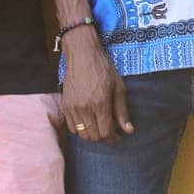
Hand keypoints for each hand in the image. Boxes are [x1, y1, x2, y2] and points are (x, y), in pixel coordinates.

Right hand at [61, 29, 132, 143]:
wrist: (82, 54)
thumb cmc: (103, 68)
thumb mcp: (119, 88)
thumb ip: (122, 111)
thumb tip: (128, 131)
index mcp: (100, 104)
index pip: (106, 133)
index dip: (114, 139)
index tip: (119, 136)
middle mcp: (84, 108)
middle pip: (94, 136)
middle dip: (104, 137)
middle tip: (110, 131)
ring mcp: (72, 107)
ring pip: (82, 134)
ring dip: (92, 134)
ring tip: (98, 126)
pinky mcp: (65, 104)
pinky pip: (71, 126)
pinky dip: (80, 129)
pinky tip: (88, 121)